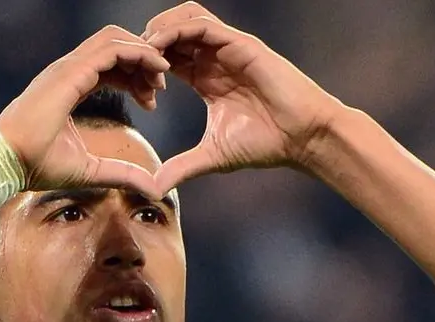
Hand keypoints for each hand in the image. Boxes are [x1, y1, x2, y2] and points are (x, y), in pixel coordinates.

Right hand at [0, 26, 168, 196]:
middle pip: (115, 46)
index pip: (108, 65)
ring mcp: (68, 67)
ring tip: (162, 77)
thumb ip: (123, 173)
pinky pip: (112, 49)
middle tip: (160, 87)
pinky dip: (138, 53)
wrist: (8, 162)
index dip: (135, 76)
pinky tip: (156, 71)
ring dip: (144, 53)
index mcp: (70, 86)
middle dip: (143, 60)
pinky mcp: (71, 72)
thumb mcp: (92, 171)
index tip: (151, 101)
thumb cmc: (37, 166)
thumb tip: (154, 190)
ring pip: (115, 40)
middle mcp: (68, 70)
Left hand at [142, 2, 343, 193]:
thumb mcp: (212, 156)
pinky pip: (201, 24)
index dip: (146, 68)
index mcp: (207, 78)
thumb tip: (153, 189)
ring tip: (142, 53)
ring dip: (158, 31)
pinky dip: (176, 31)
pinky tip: (159, 51)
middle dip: (146, 46)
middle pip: (171, 31)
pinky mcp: (240, 43)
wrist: (302, 137)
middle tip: (132, 68)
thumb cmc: (266, 144)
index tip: (134, 90)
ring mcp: (228, 47)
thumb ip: (182, 167)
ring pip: (184, 18)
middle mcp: (216, 58)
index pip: (168, 57)